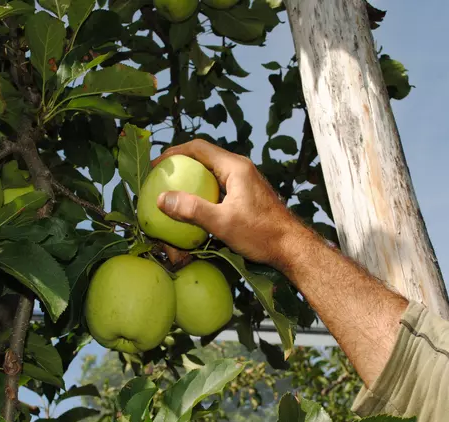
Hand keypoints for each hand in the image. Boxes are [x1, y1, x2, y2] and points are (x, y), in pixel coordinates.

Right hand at [153, 140, 307, 267]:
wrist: (291, 247)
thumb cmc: (261, 234)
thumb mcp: (223, 223)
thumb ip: (192, 210)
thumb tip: (162, 198)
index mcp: (235, 167)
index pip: (199, 148)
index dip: (174, 153)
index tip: (156, 165)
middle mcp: (240, 169)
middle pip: (204, 158)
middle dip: (180, 165)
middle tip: (160, 177)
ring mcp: (244, 182)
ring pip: (211, 173)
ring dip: (191, 179)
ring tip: (172, 191)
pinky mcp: (245, 195)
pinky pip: (218, 187)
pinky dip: (202, 192)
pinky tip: (192, 208)